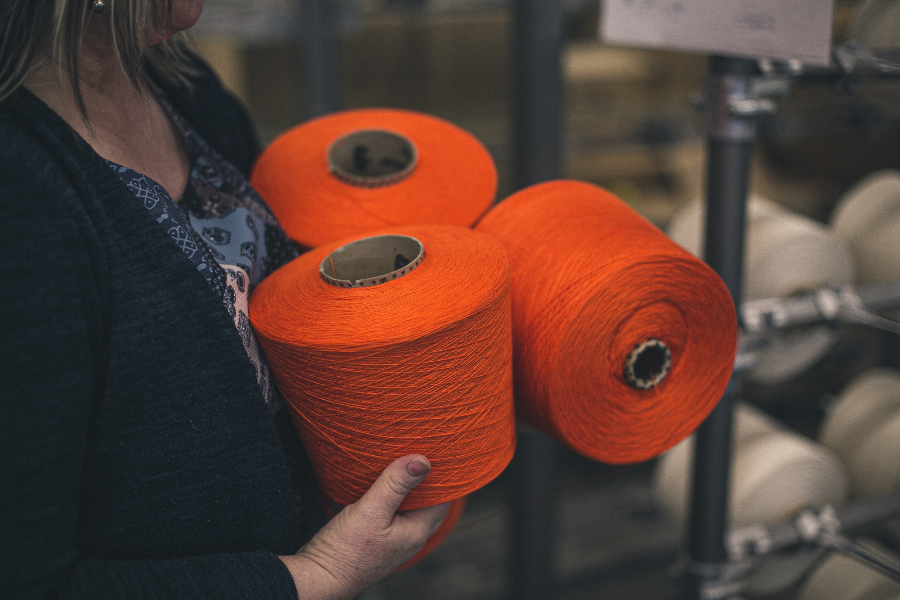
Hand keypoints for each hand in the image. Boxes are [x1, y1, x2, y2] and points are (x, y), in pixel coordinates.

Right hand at [279, 454, 449, 599]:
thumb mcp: (371, 510)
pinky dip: (395, 499)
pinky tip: (382, 487)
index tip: (436, 452)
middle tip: (420, 453)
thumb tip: (423, 460)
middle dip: (427, 481)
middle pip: (429, 504)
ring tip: (402, 464)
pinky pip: (395, 515)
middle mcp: (410, 538)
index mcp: (417, 531)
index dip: (442, 476)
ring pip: (411, 509)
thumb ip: (395, 484)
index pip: (443, 498)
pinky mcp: (378, 542)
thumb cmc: (345, 550)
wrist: (319, 579)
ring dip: (409, 490)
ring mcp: (394, 542)